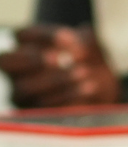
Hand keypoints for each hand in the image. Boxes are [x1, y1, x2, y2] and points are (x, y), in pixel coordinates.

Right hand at [0, 25, 118, 106]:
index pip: (23, 34)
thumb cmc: (88, 60)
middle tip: (58, 58)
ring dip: (56, 79)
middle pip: (7, 61)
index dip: (45, 35)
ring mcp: (21, 93)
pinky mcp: (33, 112)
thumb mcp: (92, 46)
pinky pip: (41, 106)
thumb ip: (87, 39)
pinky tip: (88, 88)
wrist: (100, 88)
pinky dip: (67, 95)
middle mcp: (18, 69)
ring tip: (84, 72)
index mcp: (29, 45)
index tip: (72, 38)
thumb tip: (83, 37)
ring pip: (25, 87)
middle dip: (33, 59)